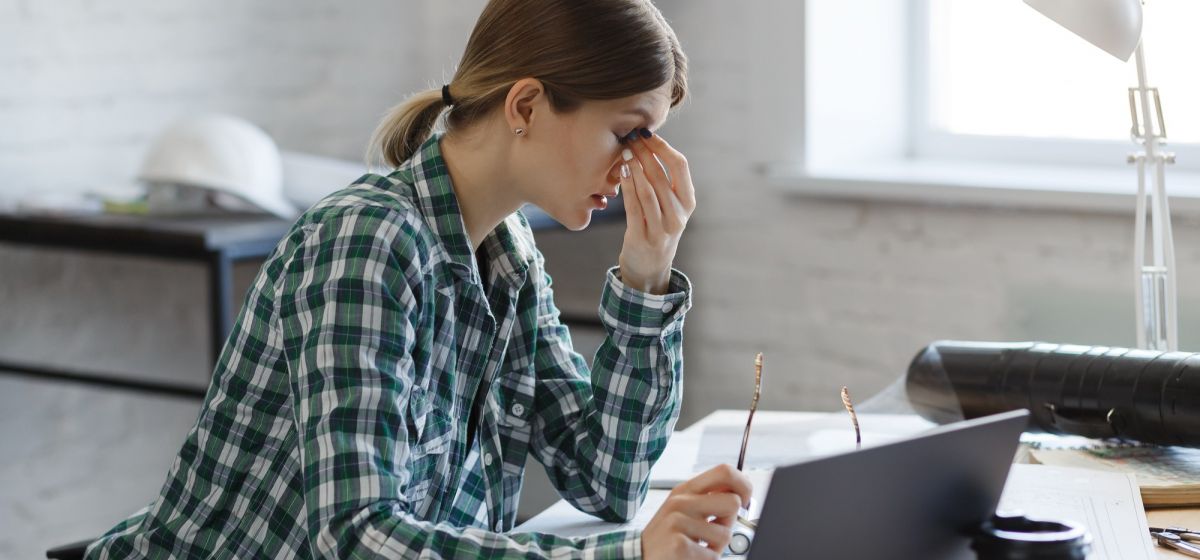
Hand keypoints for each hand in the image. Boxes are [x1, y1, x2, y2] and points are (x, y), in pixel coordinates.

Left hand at [617, 129, 696, 294]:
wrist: (650, 268)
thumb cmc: (658, 228)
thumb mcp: (670, 207)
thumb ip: (665, 182)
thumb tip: (649, 144)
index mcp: (688, 203)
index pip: (680, 166)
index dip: (662, 147)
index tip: (646, 134)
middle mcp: (679, 215)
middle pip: (661, 175)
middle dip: (644, 153)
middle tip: (629, 138)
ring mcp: (662, 228)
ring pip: (648, 190)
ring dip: (634, 166)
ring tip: (624, 150)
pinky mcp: (642, 237)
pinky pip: (634, 206)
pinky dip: (627, 186)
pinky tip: (621, 171)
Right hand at [641, 464, 752, 559]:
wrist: (640, 557)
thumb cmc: (667, 536)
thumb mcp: (683, 509)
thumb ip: (708, 499)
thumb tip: (740, 494)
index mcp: (685, 490)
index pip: (725, 472)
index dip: (743, 485)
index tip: (744, 500)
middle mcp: (681, 501)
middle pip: (732, 502)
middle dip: (730, 521)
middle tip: (714, 530)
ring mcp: (678, 522)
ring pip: (725, 533)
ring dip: (716, 547)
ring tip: (698, 546)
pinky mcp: (679, 545)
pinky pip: (712, 554)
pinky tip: (690, 556)